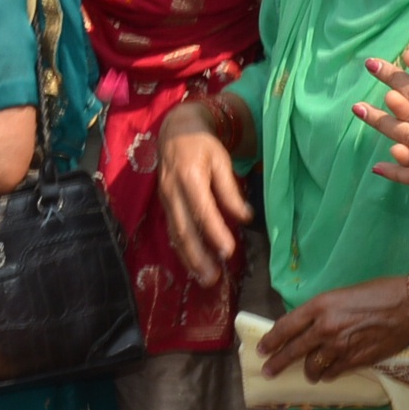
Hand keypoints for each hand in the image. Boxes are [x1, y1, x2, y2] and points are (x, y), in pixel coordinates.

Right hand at [155, 99, 251, 286]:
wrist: (175, 131)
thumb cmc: (202, 145)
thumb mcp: (221, 160)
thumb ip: (230, 190)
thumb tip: (245, 218)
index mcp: (189, 176)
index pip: (202, 210)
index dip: (215, 232)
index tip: (229, 252)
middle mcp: (172, 190)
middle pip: (184, 228)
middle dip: (197, 256)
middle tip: (212, 278)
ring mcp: (165, 198)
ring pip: (175, 233)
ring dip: (188, 258)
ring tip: (204, 278)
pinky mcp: (164, 204)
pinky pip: (173, 230)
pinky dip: (182, 249)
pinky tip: (193, 263)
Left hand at [259, 279, 408, 380]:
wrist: (408, 306)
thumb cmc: (376, 293)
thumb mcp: (341, 294)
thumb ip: (321, 311)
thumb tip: (307, 327)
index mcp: (319, 305)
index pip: (286, 326)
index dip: (271, 340)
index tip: (262, 349)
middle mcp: (325, 327)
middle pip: (293, 350)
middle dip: (278, 363)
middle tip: (268, 371)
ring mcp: (340, 346)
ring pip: (312, 366)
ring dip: (308, 372)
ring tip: (308, 374)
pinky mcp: (355, 360)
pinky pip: (333, 373)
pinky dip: (327, 375)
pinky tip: (327, 374)